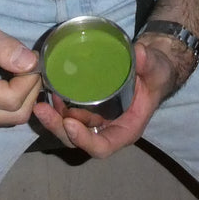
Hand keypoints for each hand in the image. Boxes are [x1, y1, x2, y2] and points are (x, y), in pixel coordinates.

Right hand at [0, 2, 41, 125]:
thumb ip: (3, 45)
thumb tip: (31, 64)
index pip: (11, 99)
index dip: (30, 80)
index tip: (33, 57)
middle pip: (13, 116)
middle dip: (30, 91)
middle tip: (30, 64)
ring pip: (8, 120)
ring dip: (23, 98)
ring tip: (21, 71)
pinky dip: (11, 102)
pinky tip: (10, 80)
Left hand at [31, 37, 190, 158]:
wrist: (149, 67)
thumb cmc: (156, 75)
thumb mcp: (157, 70)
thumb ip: (150, 63)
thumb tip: (139, 52)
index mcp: (125, 130)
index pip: (101, 147)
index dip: (84, 140)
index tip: (70, 124)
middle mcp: (106, 129)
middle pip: (77, 140)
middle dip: (58, 128)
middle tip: (43, 110)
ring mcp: (94, 119)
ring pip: (68, 128)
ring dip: (52, 118)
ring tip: (41, 101)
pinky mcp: (85, 105)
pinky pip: (67, 111)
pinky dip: (56, 105)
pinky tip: (47, 90)